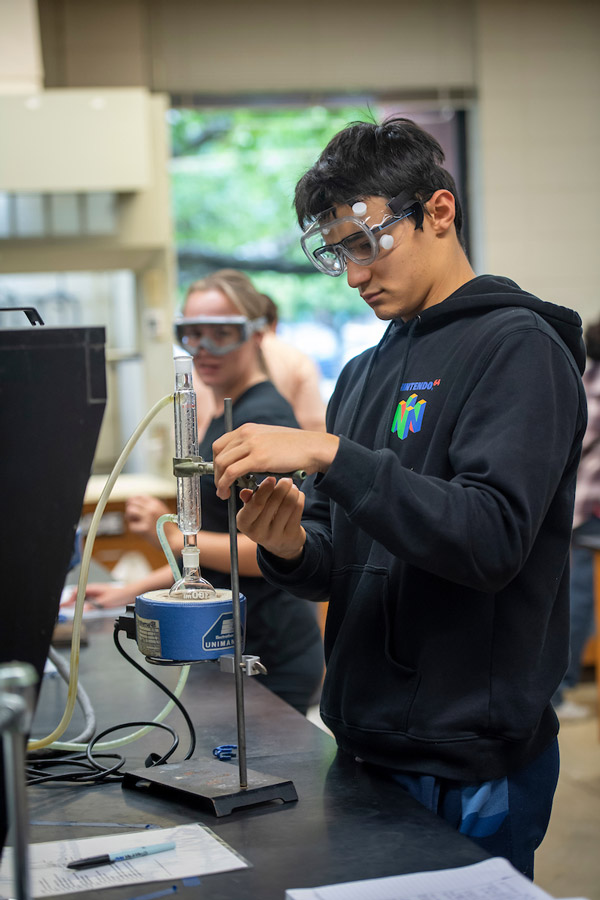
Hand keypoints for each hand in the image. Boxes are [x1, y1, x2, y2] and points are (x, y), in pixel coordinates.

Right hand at [61, 582, 136, 609]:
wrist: (129, 594)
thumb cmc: (119, 595)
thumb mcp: (105, 602)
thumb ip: (93, 606)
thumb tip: (83, 609)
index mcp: (93, 589)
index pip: (77, 592)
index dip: (69, 599)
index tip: (64, 605)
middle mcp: (93, 590)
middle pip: (78, 595)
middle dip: (70, 601)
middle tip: (64, 608)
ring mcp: (96, 594)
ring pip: (83, 598)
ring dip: (77, 603)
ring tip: (71, 610)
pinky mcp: (100, 598)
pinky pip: (88, 601)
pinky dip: (84, 605)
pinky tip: (83, 610)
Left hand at [125, 495, 171, 544]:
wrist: (174, 539)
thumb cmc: (166, 528)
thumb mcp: (160, 511)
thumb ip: (149, 507)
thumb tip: (132, 504)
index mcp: (155, 503)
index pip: (138, 497)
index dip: (133, 503)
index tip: (134, 509)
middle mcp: (151, 508)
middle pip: (131, 503)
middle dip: (130, 511)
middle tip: (134, 518)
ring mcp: (148, 518)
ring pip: (129, 511)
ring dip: (130, 518)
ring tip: (137, 524)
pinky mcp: (145, 529)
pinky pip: (131, 526)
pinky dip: (135, 530)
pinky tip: (142, 532)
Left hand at [212, 423, 338, 498]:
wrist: (313, 448)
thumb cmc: (295, 449)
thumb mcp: (269, 444)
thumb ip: (254, 450)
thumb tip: (243, 466)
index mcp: (248, 429)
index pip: (221, 444)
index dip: (216, 461)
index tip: (220, 474)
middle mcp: (246, 433)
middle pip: (217, 453)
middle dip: (215, 472)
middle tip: (221, 486)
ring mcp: (251, 444)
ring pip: (222, 463)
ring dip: (219, 481)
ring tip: (223, 493)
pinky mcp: (258, 458)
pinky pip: (231, 472)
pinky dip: (224, 484)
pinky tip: (227, 493)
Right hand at [237, 477, 305, 560]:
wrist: (280, 543)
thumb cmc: (264, 519)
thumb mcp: (252, 511)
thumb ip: (250, 499)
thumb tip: (245, 492)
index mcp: (243, 523)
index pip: (255, 504)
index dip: (265, 489)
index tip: (272, 478)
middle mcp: (257, 533)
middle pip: (273, 503)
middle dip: (282, 487)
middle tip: (286, 479)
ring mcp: (275, 536)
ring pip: (288, 505)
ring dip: (292, 492)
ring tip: (292, 486)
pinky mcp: (290, 536)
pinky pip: (297, 510)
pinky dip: (299, 498)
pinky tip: (298, 495)